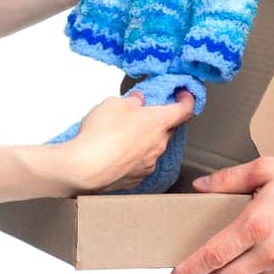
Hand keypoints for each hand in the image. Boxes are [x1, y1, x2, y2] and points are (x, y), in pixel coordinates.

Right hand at [63, 89, 195, 193]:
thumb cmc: (101, 134)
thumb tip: (138, 101)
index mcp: (158, 122)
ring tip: (124, 134)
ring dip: (146, 139)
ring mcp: (149, 164)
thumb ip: (131, 101)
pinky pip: (142, 163)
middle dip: (161, 121)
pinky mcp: (137, 178)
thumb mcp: (114, 103)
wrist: (85, 169)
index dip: (187, 100)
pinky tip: (118, 152)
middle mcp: (159, 144)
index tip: (184, 95)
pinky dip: (135, 156)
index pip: (184, 110)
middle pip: (169, 129)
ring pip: (154, 147)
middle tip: (146, 113)